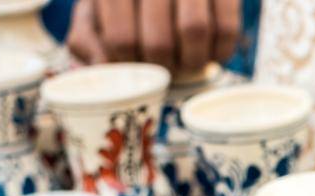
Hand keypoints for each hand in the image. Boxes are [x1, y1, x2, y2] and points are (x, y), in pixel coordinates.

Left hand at [67, 0, 241, 73]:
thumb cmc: (125, 3)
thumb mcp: (95, 13)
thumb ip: (87, 40)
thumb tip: (102, 68)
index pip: (121, 40)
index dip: (131, 68)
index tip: (136, 69)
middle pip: (159, 42)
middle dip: (164, 69)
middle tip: (164, 68)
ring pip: (195, 30)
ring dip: (193, 62)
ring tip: (186, 62)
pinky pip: (227, 29)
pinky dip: (220, 53)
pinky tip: (210, 53)